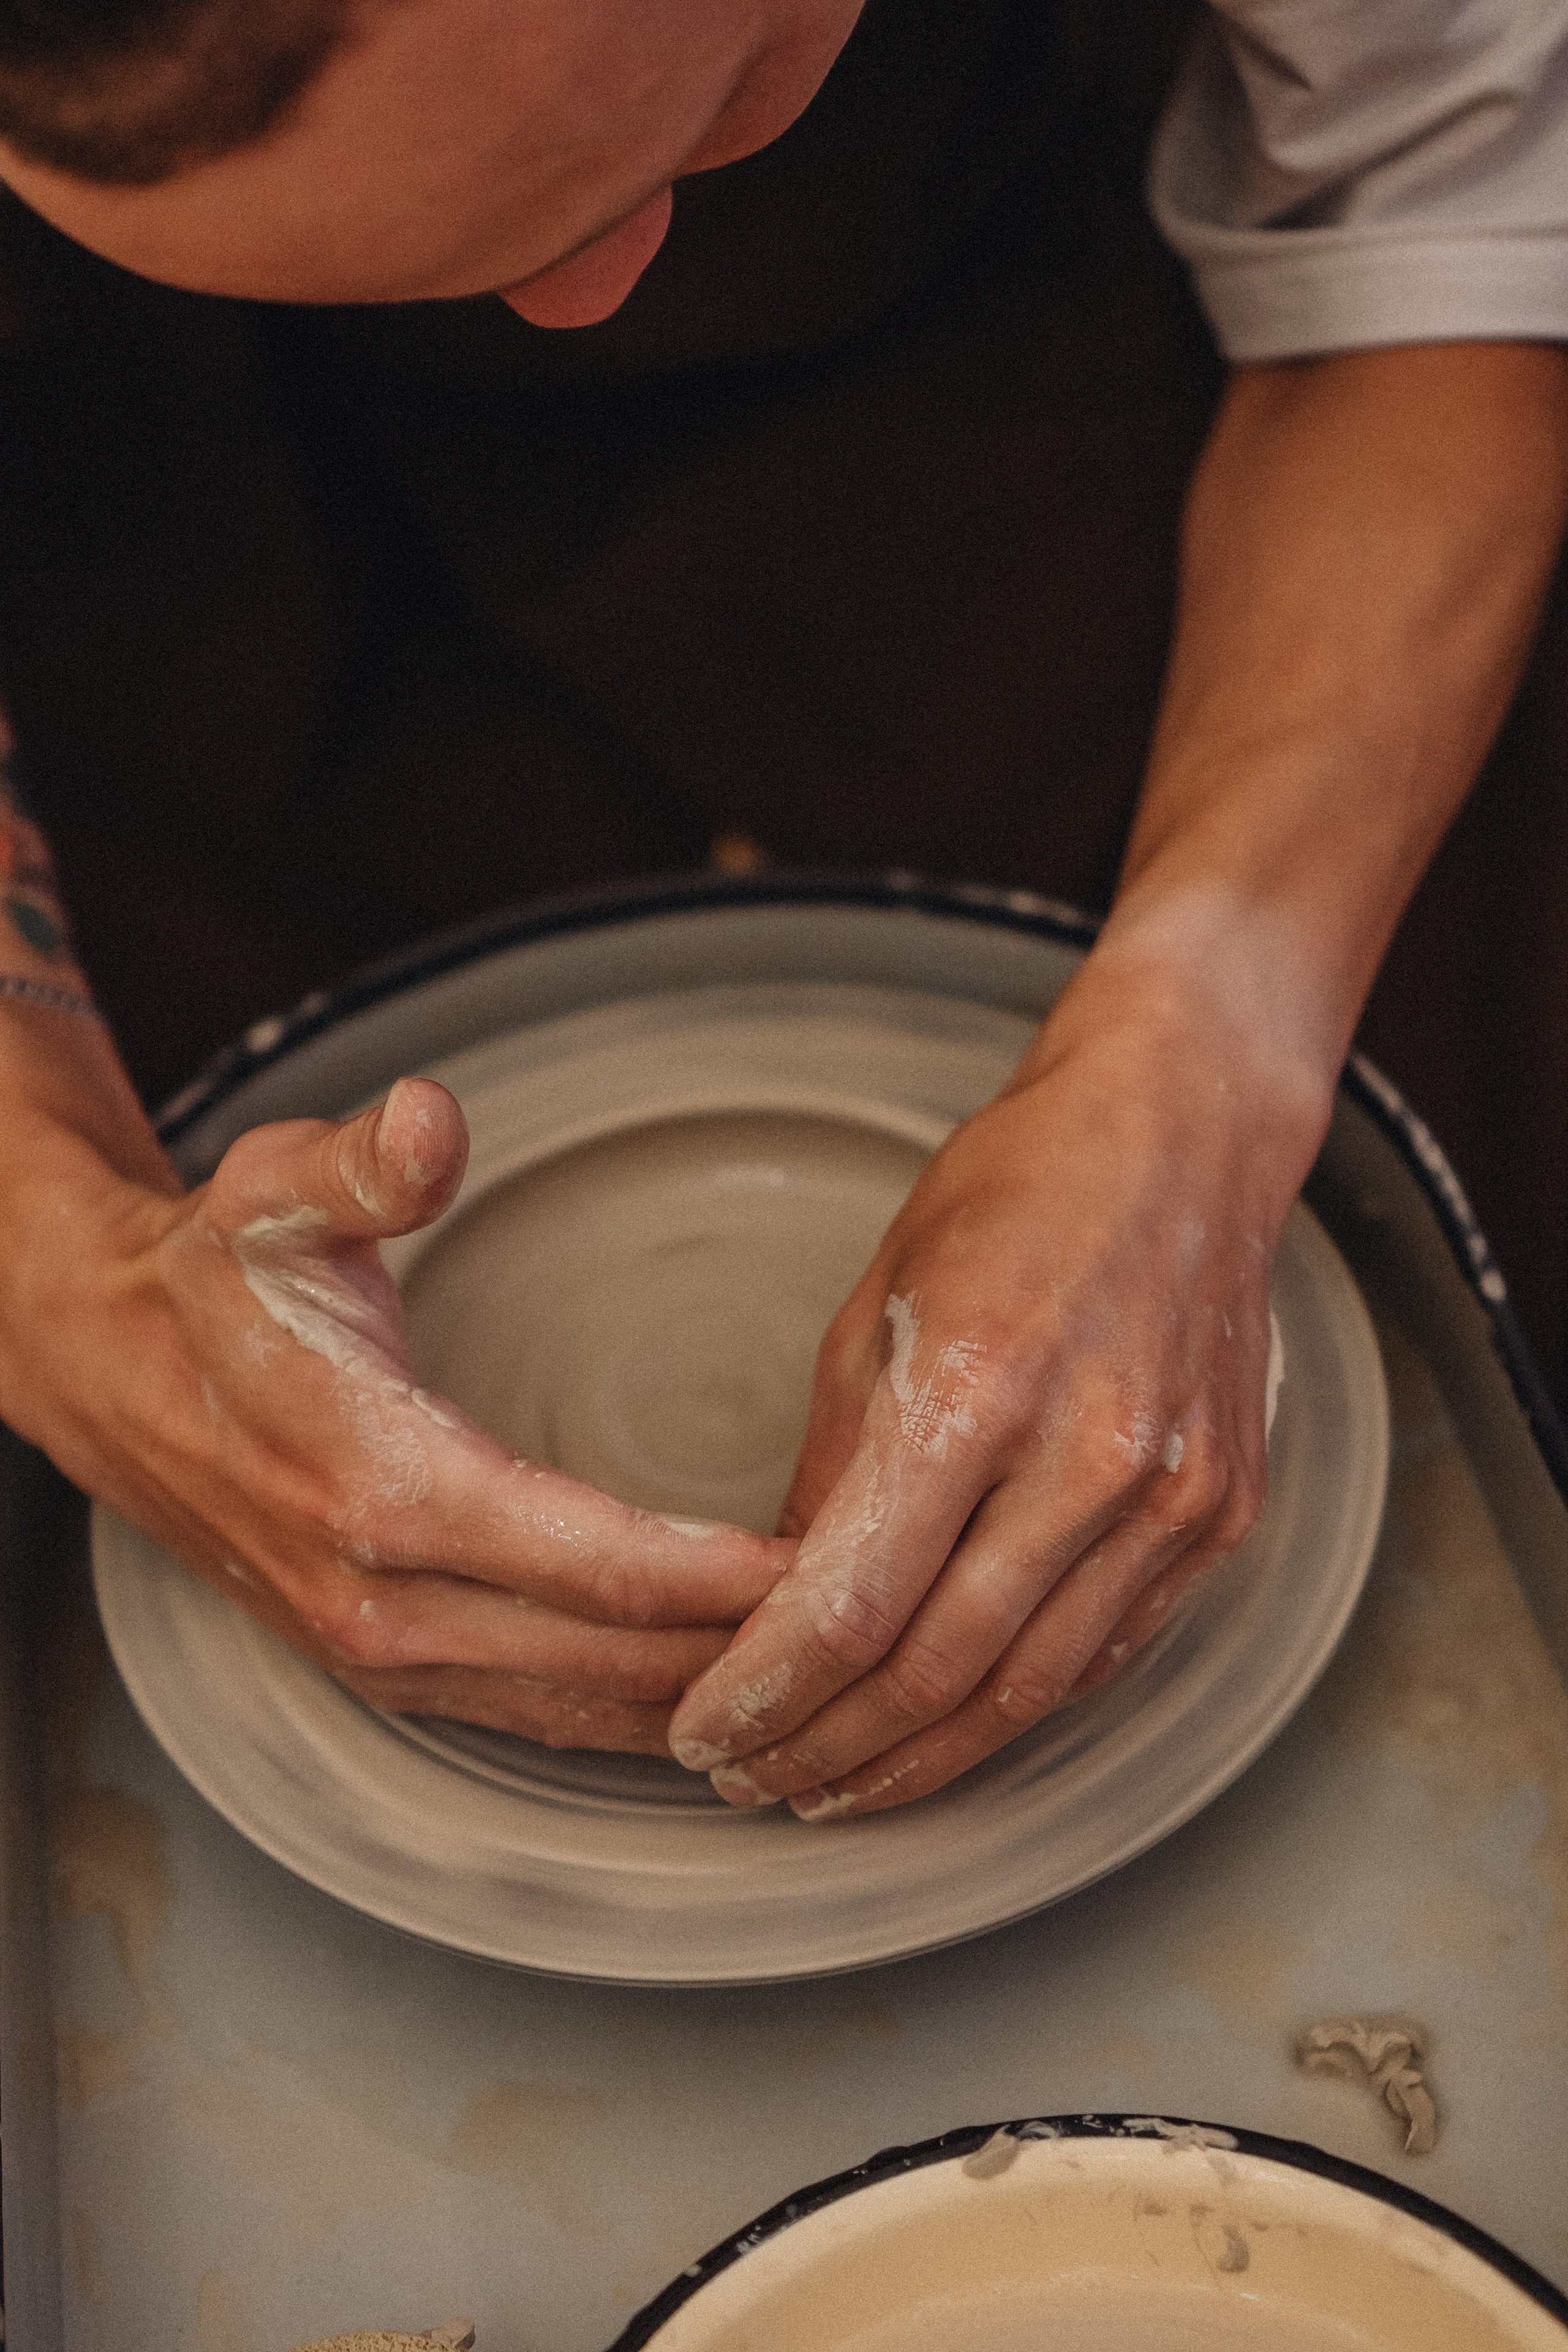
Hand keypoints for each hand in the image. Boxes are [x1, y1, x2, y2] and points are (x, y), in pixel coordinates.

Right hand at [4, 1070, 789, 1749]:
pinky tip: (703, 1688)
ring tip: (814, 1665)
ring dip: (697, 1693)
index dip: (726, 1577)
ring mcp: (379, 1652)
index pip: (597, 1565)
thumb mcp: (270, 1191)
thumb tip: (430, 1118)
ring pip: (579, 1708)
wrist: (106, 1372)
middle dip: (743, 1648)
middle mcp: (383, 1599)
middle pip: (610, 1658)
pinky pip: (532, 1716)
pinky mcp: (381, 1668)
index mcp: (382, 1487)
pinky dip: (626, 1711)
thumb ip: (364, 1162)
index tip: (833, 1565)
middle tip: (869, 1615)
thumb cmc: (207, 1281)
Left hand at [668, 953, 1326, 1815]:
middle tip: (752, 1779)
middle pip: (934, 1671)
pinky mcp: (1220, 1515)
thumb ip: (834, 1468)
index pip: (850, 1603)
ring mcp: (1169, 1497)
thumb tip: (787, 1604)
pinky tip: (950, 1735)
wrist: (1186, 1132)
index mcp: (976, 1388)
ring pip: (1026, 1692)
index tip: (705, 1733)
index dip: (765, 1692)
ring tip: (836, 1786)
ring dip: (919, 1761)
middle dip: (826, 1747)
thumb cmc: (1017, 1192)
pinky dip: (1018, 1709)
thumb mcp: (877, 1305)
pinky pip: (1107, 1653)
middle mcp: (1087, 1457)